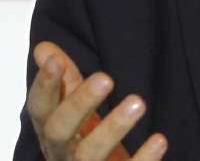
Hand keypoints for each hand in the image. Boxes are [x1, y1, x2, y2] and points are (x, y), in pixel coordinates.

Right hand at [27, 41, 168, 160]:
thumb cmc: (81, 144)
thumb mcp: (70, 112)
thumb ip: (63, 81)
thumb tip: (44, 49)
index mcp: (50, 129)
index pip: (39, 106)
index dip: (44, 84)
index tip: (56, 60)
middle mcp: (61, 152)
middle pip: (60, 130)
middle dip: (80, 103)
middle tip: (106, 78)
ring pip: (90, 154)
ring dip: (114, 128)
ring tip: (137, 102)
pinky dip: (144, 158)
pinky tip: (159, 140)